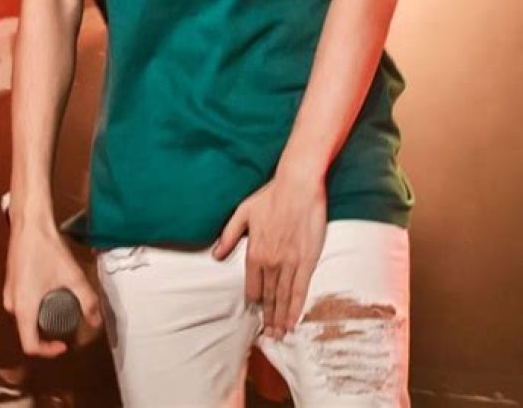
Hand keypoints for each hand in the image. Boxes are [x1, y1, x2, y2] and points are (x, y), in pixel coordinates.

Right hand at [4, 220, 102, 356]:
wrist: (29, 223)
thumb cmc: (47, 249)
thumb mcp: (72, 276)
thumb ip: (86, 300)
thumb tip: (96, 321)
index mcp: (23, 309)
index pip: (30, 346)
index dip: (48, 350)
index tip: (64, 344)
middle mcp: (11, 305)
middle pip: (28, 331)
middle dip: (48, 332)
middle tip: (67, 322)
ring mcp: (8, 292)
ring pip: (25, 316)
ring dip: (42, 317)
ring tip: (61, 305)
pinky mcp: (10, 281)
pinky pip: (22, 303)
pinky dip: (36, 305)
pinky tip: (51, 290)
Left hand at [212, 175, 326, 338]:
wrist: (299, 186)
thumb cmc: (271, 196)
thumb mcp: (243, 212)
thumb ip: (229, 236)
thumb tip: (215, 255)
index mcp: (254, 251)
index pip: (252, 285)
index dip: (254, 300)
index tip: (256, 311)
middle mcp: (271, 261)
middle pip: (268, 296)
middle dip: (268, 317)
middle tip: (269, 335)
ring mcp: (290, 263)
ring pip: (283, 297)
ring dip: (281, 317)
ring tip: (280, 334)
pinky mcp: (307, 261)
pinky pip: (300, 290)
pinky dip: (296, 307)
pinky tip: (293, 319)